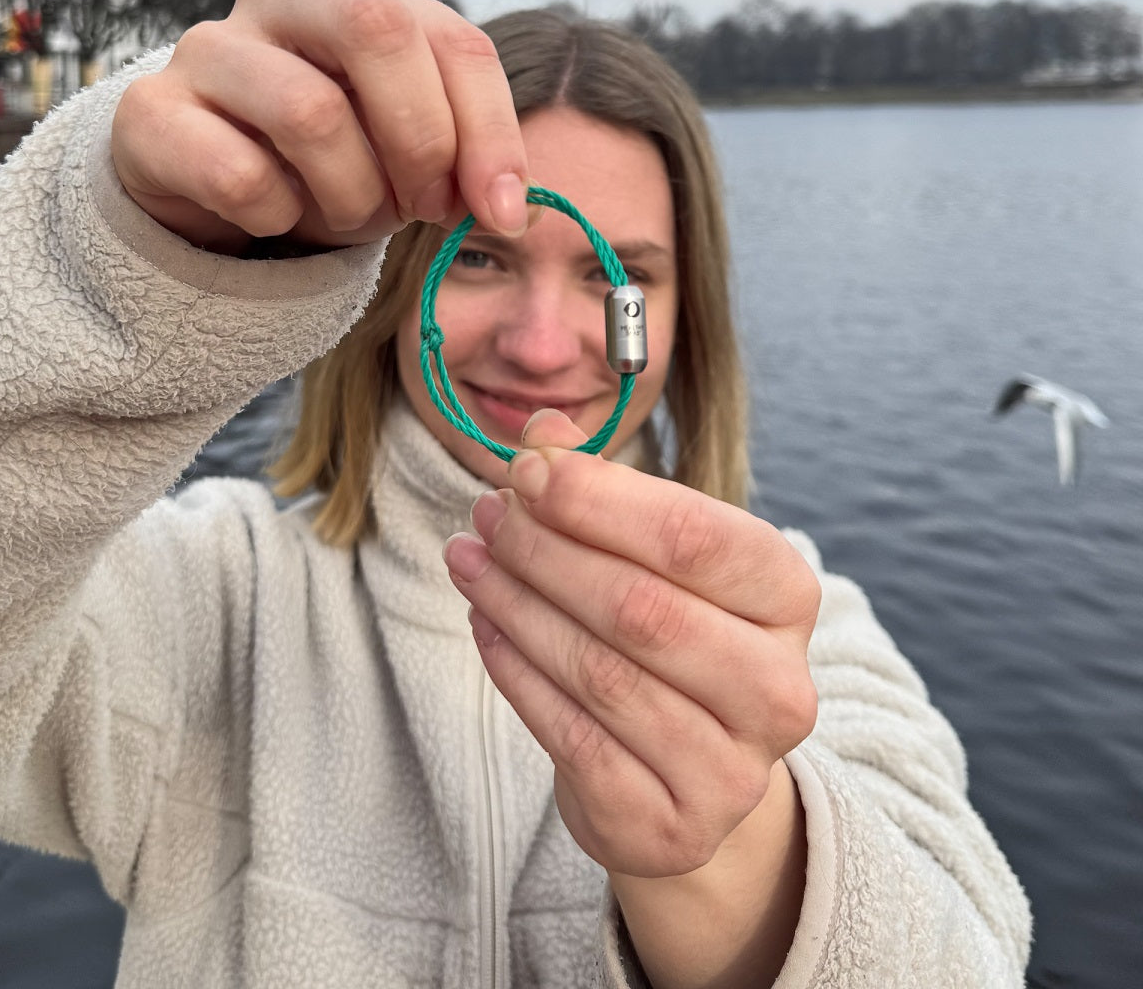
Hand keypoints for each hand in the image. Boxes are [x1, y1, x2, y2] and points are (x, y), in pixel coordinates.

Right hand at [111, 0, 529, 252]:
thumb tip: (514, 208)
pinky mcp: (153, 112)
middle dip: (420, 143)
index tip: (504, 213)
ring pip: (310, 112)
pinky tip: (273, 218)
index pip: (455, 41)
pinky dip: (276, 218)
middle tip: (419, 209)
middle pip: (377, 31)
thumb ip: (464, 162)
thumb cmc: (334, 164)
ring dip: (350, 196)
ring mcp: (209, 46)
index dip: (491, 133)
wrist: (215, 188)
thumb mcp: (411, 157)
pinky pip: (239, 175)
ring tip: (346, 217)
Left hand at [442, 410, 820, 879]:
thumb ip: (603, 489)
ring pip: (598, 672)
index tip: (524, 469)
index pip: (693, 537)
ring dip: (517, 604)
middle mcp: (778, 688)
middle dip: (545, 551)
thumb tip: (540, 432)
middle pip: (640, 606)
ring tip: (469, 560)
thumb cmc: (674, 633)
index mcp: (790, 598)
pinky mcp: (671, 825)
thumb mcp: (656, 552)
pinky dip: (515, 670)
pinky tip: (486, 623)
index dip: (597, 498)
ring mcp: (731, 769)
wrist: (692, 770)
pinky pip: (570, 735)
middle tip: (487, 517)